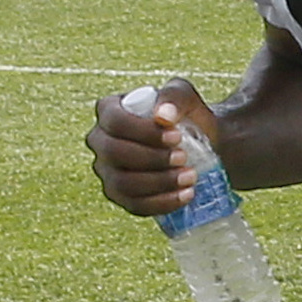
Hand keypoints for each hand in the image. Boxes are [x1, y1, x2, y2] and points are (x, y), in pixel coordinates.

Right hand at [89, 78, 217, 216]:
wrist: (200, 144)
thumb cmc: (186, 116)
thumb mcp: (185, 97)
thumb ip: (175, 96)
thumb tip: (163, 116)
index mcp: (108, 111)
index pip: (115, 122)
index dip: (144, 132)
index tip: (177, 137)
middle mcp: (100, 141)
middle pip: (114, 153)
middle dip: (152, 159)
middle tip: (184, 158)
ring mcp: (107, 171)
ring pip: (122, 183)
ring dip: (159, 183)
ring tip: (190, 177)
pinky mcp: (120, 196)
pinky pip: (133, 205)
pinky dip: (161, 203)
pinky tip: (185, 195)